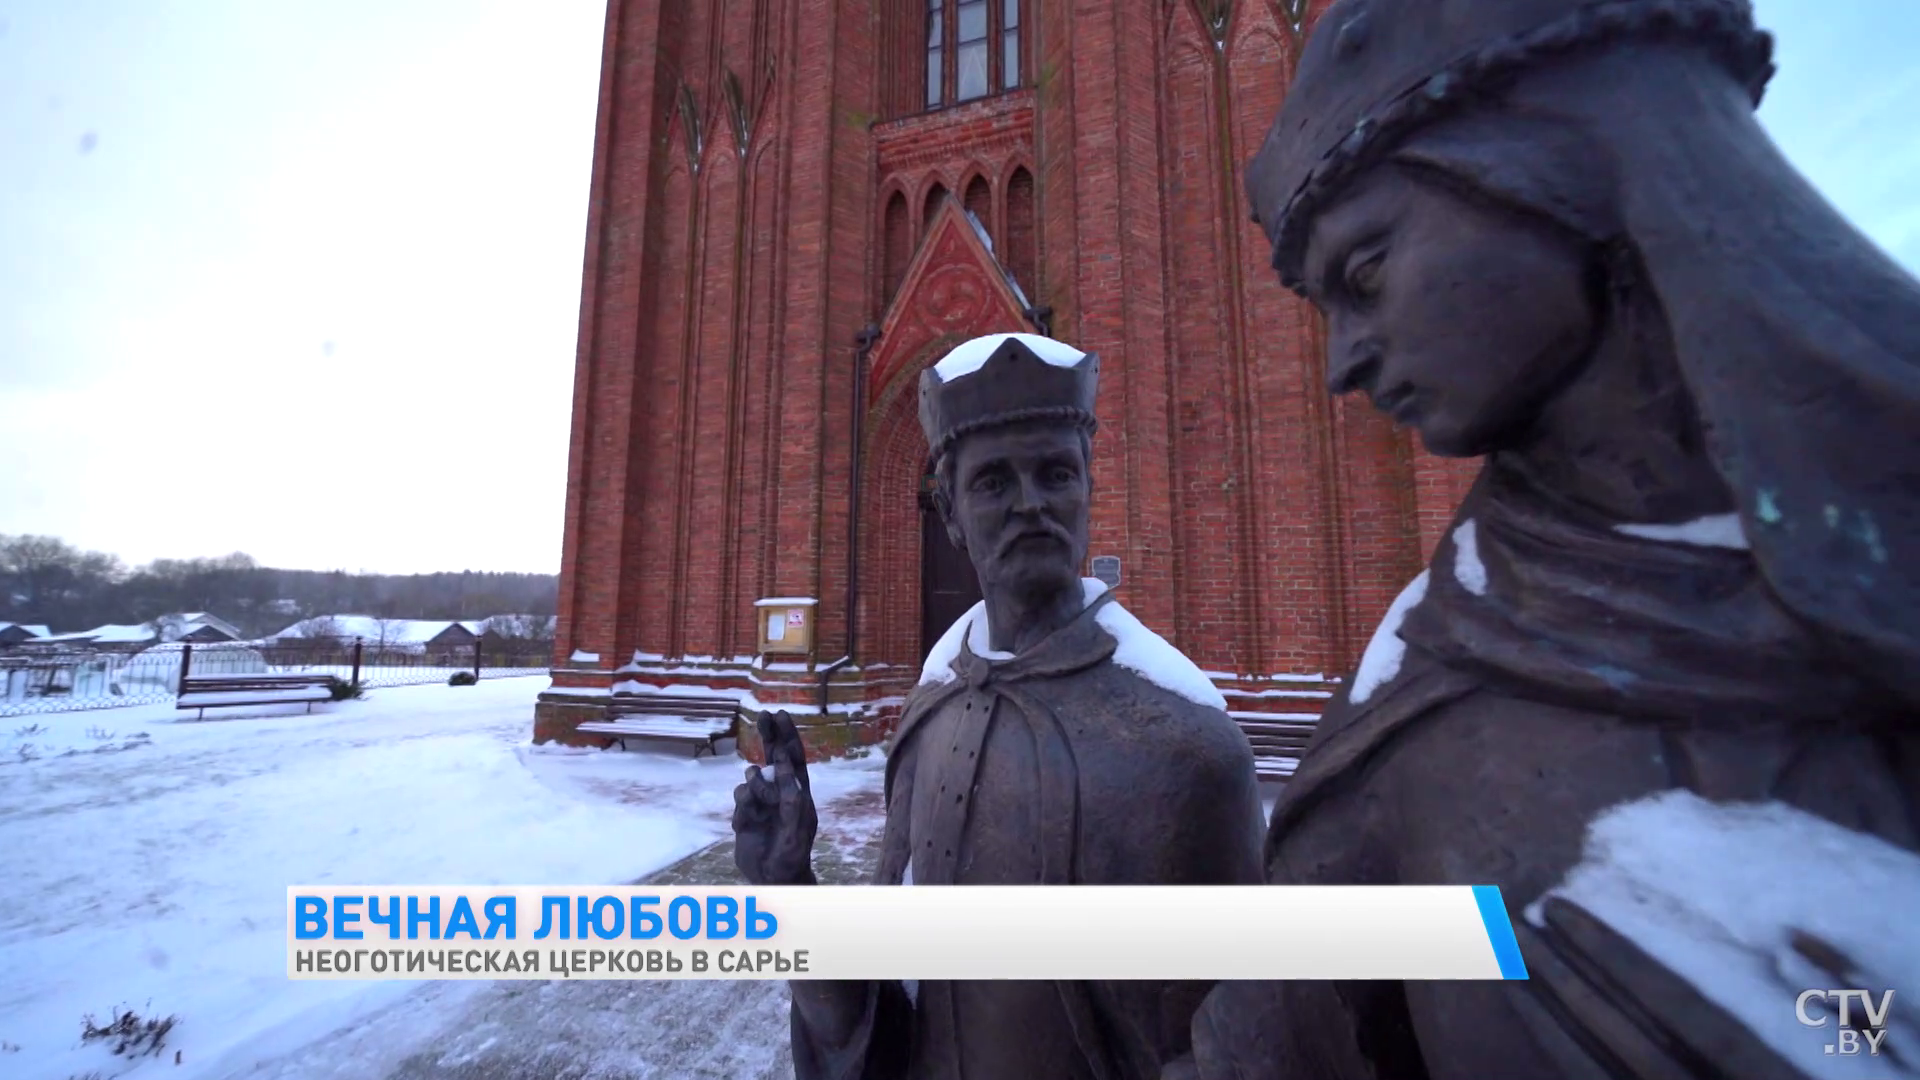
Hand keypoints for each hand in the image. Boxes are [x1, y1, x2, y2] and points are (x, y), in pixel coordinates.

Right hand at [732, 710, 818, 884]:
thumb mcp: (797, 826)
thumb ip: (790, 797)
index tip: (780, 715)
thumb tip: (784, 768)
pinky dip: (742, 808)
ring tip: (759, 808)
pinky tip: (746, 823)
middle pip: (772, 757)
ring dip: (754, 789)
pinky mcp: (744, 814)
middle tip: (763, 715)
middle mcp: (780, 792)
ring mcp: (761, 802)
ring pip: (750, 780)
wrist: (772, 878)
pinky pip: (739, 800)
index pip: (793, 758)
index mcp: (798, 792)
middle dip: (769, 736)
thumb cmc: (792, 853)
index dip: (787, 736)